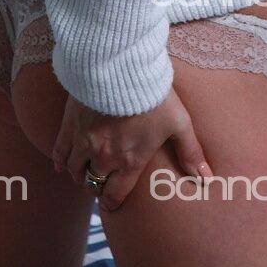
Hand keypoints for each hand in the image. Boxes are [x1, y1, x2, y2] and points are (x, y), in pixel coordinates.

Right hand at [52, 87, 212, 211]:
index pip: (114, 195)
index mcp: (129, 162)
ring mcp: (83, 141)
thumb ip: (190, 152)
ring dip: (78, 174)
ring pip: (75, 170)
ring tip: (83, 172)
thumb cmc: (152, 93)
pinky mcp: (70, 123)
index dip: (111, 202)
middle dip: (96, 186)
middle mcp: (104, 157)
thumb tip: (207, 178)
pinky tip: (62, 164)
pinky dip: (59, 161)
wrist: (120, 65)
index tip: (111, 201)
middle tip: (99, 182)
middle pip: (93, 183)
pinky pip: (59, 151)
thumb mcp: (178, 122)